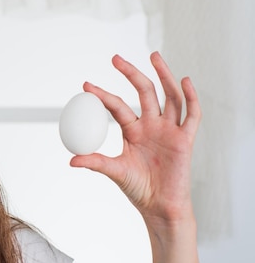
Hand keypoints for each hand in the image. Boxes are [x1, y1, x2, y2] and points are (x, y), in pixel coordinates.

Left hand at [70, 52, 200, 222]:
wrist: (160, 206)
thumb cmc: (138, 188)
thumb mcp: (114, 172)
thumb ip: (95, 162)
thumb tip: (71, 160)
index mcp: (133, 130)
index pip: (117, 106)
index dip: (103, 95)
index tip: (85, 86)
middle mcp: (152, 125)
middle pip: (144, 91)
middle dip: (130, 73)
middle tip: (115, 58)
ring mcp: (169, 130)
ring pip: (169, 96)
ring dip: (163, 75)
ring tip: (153, 55)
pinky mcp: (186, 139)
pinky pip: (192, 115)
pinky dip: (191, 97)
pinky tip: (186, 81)